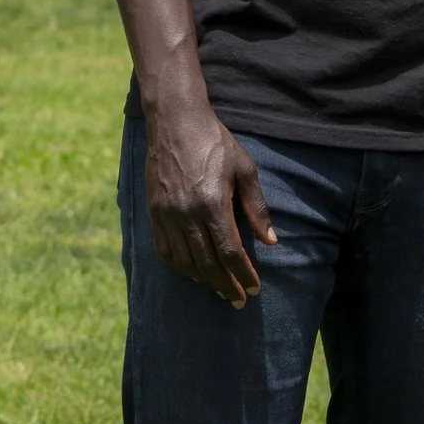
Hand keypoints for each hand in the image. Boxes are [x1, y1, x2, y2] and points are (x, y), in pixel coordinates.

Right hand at [144, 103, 275, 307]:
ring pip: (184, 261)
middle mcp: (185, 214)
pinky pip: (164, 250)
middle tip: (240, 300)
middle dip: (225, 285)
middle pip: (206, 263)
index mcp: (212, 203)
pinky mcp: (153, 212)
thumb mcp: (245, 170)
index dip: (243, 274)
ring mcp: (166, 215)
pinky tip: (193, 273)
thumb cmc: (216, 144)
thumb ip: (257, 208)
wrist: (175, 124)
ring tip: (220, 290)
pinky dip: (180, 267)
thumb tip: (271, 241)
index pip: (229, 251)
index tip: (254, 289)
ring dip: (203, 280)